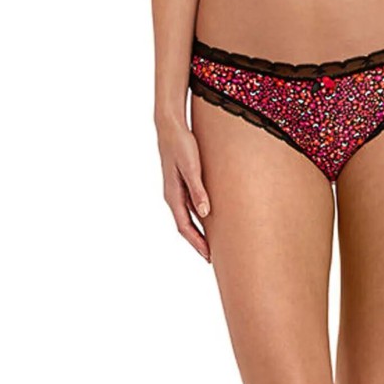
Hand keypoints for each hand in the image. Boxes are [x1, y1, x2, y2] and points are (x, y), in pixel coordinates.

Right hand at [156, 118, 211, 261]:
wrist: (170, 126)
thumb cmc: (181, 145)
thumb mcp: (191, 167)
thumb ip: (197, 190)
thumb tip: (205, 214)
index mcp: (173, 195)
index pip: (185, 226)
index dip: (197, 242)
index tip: (209, 256)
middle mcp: (173, 195)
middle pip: (185, 225)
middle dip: (198, 241)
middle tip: (213, 256)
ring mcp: (177, 189)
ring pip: (188, 216)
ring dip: (199, 229)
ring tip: (214, 241)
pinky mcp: (182, 181)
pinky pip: (190, 204)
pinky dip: (200, 215)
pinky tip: (210, 215)